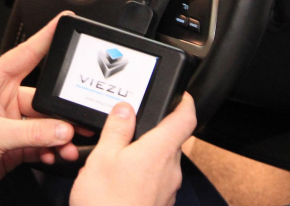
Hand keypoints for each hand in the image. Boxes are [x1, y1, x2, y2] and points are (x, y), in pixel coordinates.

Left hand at [0, 12, 77, 204]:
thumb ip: (31, 133)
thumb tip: (62, 129)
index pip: (27, 52)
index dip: (47, 35)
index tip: (66, 21)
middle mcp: (3, 99)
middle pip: (43, 97)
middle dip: (61, 108)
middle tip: (78, 114)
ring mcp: (9, 123)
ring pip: (45, 124)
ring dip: (59, 134)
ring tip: (68, 143)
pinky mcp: (12, 146)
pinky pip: (41, 143)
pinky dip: (51, 149)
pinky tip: (55, 153)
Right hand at [70, 93, 196, 205]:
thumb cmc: (107, 204)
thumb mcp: (103, 157)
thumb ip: (117, 129)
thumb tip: (126, 109)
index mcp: (160, 150)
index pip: (186, 118)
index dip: (186, 102)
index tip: (181, 94)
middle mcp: (170, 169)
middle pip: (171, 139)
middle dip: (153, 130)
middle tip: (131, 123)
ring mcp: (167, 189)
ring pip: (161, 160)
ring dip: (144, 153)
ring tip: (116, 153)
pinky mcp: (159, 203)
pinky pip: (154, 179)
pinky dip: (141, 173)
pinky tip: (118, 178)